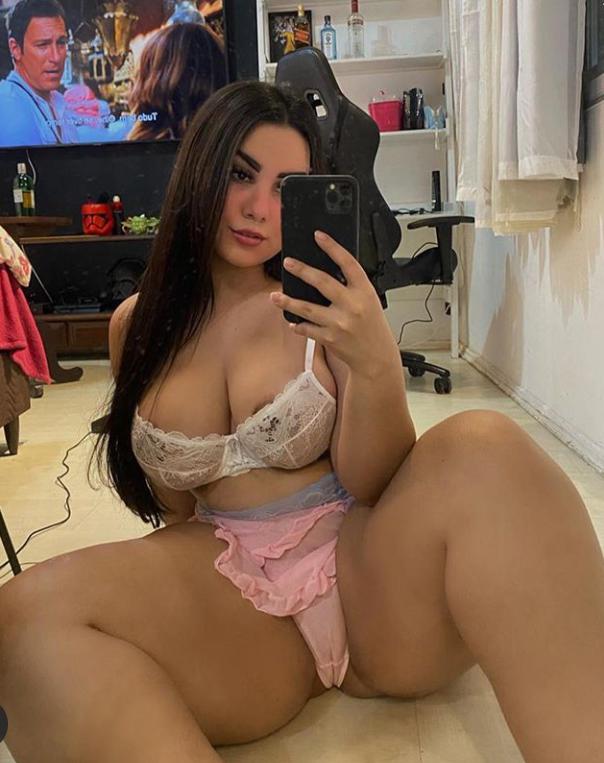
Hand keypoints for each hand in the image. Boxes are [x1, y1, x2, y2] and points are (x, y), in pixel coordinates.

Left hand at [269, 230, 398, 376]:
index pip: (348, 263)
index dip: (332, 247)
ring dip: (288, 301)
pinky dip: (298, 325)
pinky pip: (307, 329)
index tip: (319, 236)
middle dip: (302, 270)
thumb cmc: (372, 326)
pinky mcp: (329, 338)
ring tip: (275, 296)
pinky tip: (292, 321)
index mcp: (364, 291)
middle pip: (322, 282)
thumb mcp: (369, 301)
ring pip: (307, 308)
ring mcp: (339, 323)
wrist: (376, 356)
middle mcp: (352, 305)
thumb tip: (325, 273)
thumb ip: (351, 288)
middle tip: (288, 262)